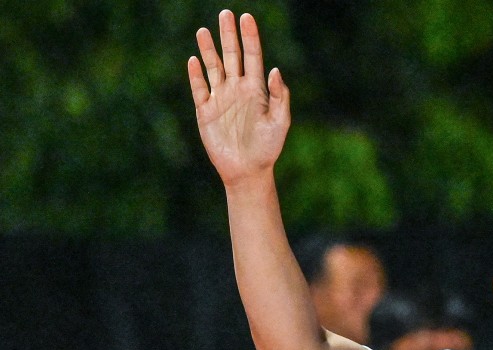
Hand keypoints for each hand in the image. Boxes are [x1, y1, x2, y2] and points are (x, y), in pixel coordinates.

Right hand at [188, 10, 289, 186]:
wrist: (248, 171)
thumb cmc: (268, 148)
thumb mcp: (280, 122)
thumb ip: (280, 97)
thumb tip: (275, 70)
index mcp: (256, 90)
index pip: (252, 57)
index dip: (250, 37)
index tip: (246, 18)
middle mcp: (237, 89)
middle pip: (232, 56)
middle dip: (228, 35)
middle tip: (225, 14)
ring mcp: (220, 99)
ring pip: (213, 68)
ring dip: (208, 50)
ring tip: (204, 31)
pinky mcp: (205, 112)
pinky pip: (199, 89)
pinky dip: (195, 75)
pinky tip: (193, 60)